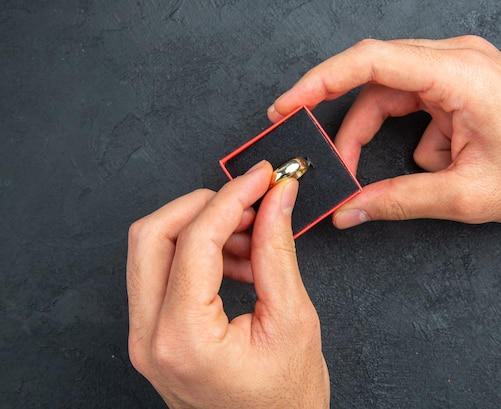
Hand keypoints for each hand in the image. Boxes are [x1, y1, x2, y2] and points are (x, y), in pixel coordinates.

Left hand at [126, 161, 329, 408]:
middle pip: (152, 234)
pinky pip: (162, 272)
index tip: (262, 177)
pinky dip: (197, 252)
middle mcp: (150, 337)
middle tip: (251, 199)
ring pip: (151, 249)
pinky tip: (237, 261)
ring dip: (201, 227)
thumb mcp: (292, 320)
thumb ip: (277, 251)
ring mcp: (145, 337)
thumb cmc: (285, 401)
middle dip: (203, 205)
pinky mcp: (153, 335)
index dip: (233, 197)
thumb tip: (276, 199)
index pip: (196, 240)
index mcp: (184, 338)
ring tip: (252, 238)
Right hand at [268, 36, 500, 231]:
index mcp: (458, 74)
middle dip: (350, 125)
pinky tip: (442, 165)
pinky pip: (418, 105)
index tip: (288, 105)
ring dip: (381, 135)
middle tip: (329, 162)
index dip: (319, 81)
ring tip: (380, 173)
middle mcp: (457, 60)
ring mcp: (461, 70)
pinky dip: (415, 138)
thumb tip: (348, 211)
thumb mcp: (465, 197)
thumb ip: (397, 201)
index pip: (370, 61)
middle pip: (376, 82)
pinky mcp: (463, 86)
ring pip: (394, 96)